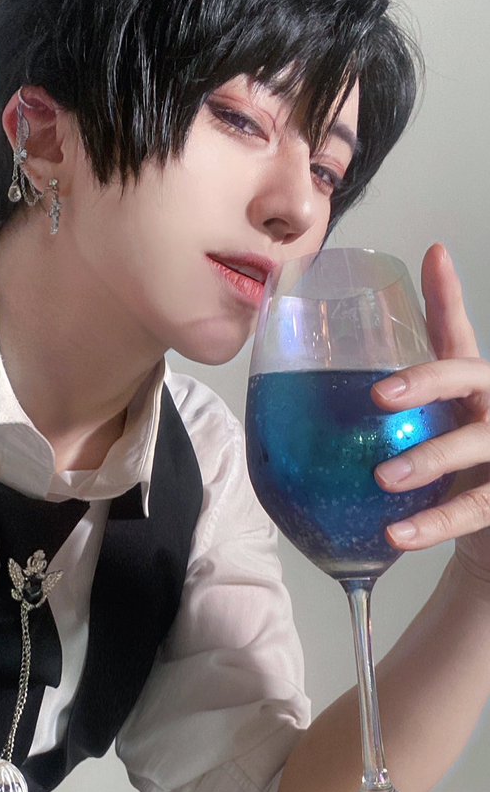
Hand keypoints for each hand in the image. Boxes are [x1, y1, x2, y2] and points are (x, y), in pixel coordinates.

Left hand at [371, 244, 489, 574]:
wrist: (487, 531)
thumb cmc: (452, 467)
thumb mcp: (426, 425)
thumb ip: (388, 399)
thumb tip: (318, 374)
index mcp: (472, 385)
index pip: (459, 331)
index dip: (448, 293)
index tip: (433, 256)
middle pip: (471, 376)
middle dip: (428, 380)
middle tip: (378, 396)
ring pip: (476, 445)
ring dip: (429, 459)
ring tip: (383, 478)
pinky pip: (475, 508)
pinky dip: (434, 524)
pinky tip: (398, 535)